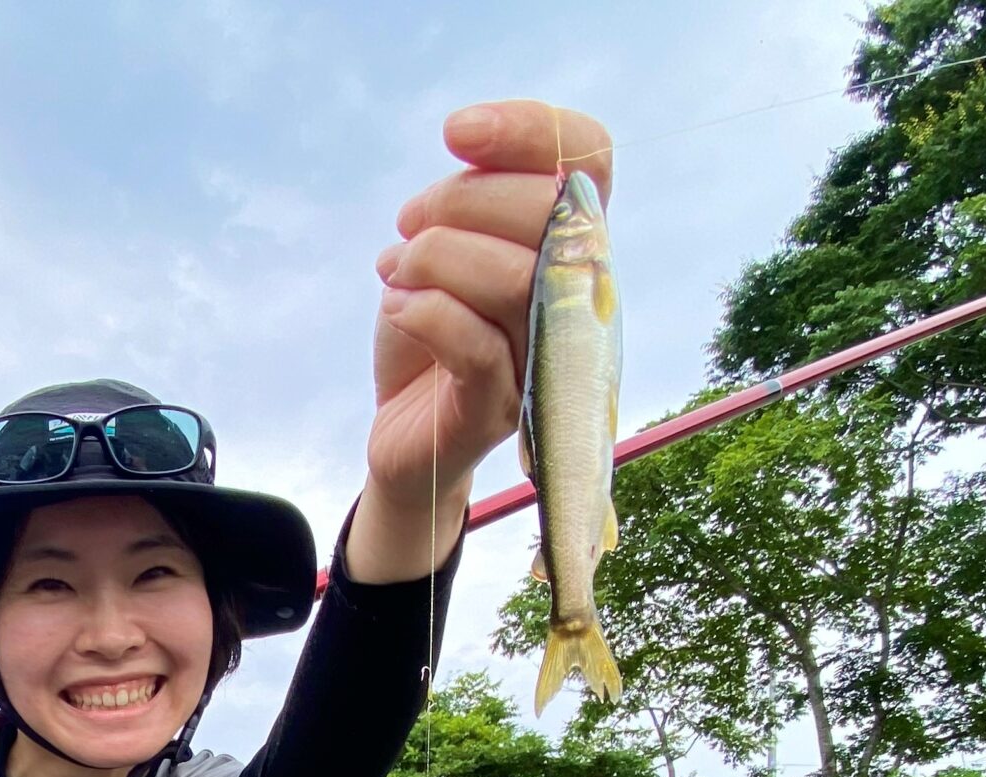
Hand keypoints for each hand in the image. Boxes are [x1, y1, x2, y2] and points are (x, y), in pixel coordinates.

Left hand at [346, 101, 613, 582]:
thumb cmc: (431, 336)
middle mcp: (575, 297)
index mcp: (571, 245)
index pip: (590, 159)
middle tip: (410, 225)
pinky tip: (396, 307)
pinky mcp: (501, 409)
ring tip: (396, 270)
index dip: (531, 129)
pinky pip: (473, 345)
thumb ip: (468, 203)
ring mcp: (544, 357)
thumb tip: (468, 153)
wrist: (407, 439)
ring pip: (511, 278)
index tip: (458, 132)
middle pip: (550, 212)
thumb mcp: (445, 251)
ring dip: (435, 258)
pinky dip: (423, 312)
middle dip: (462, 201)